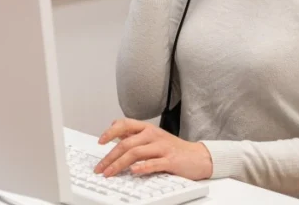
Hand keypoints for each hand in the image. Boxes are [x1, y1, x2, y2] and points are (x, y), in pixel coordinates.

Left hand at [94, 119, 211, 180]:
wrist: (199, 157)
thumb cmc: (174, 149)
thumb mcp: (153, 137)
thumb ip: (135, 134)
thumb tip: (114, 130)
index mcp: (148, 128)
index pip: (125, 124)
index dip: (110, 132)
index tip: (100, 141)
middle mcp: (154, 135)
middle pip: (127, 143)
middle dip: (110, 157)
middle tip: (100, 167)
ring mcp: (162, 147)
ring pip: (136, 153)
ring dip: (119, 164)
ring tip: (109, 173)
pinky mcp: (171, 160)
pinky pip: (154, 163)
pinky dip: (142, 167)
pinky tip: (133, 171)